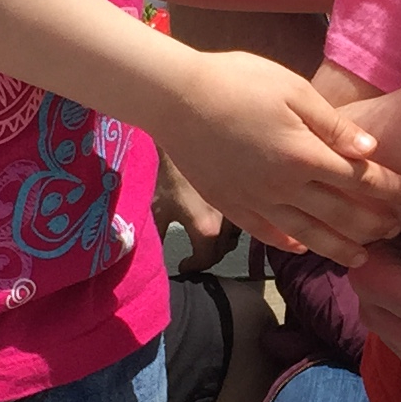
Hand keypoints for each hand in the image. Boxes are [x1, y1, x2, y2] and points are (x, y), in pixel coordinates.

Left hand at [153, 152, 242, 273]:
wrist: (186, 134)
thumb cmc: (168, 172)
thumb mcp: (157, 208)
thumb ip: (157, 238)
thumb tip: (151, 260)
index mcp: (206, 229)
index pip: (204, 260)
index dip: (192, 266)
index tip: (183, 264)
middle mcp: (229, 222)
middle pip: (223, 251)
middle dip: (208, 255)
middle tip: (195, 252)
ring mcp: (243, 206)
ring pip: (238, 234)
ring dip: (224, 238)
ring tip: (208, 234)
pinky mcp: (249, 192)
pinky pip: (247, 215)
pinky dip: (237, 220)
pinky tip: (222, 215)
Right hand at [157, 52, 400, 266]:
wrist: (173, 96)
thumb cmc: (237, 80)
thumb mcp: (292, 89)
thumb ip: (332, 125)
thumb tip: (369, 150)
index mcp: (303, 155)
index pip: (360, 180)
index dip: (390, 189)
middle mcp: (283, 186)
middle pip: (340, 214)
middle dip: (373, 223)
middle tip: (397, 229)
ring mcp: (256, 201)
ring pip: (307, 235)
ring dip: (338, 248)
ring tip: (361, 258)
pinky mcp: (231, 205)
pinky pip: (267, 233)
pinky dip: (289, 244)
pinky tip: (304, 248)